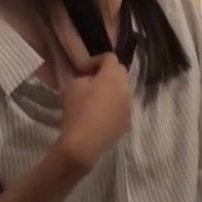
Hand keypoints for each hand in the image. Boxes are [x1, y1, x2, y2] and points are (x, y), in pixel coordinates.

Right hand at [56, 53, 131, 170]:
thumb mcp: (72, 86)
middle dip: (108, 72)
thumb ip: (82, 76)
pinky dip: (115, 104)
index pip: (110, 57)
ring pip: (124, 89)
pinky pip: (123, 106)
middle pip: (121, 72)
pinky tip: (102, 114)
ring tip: (98, 98)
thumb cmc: (76, 111)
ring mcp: (129, 106)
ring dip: (113, 89)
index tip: (84, 69)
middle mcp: (126, 88)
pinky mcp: (128, 121)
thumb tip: (89, 78)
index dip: (96, 60)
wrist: (83, 144)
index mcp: (112, 76)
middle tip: (92, 80)